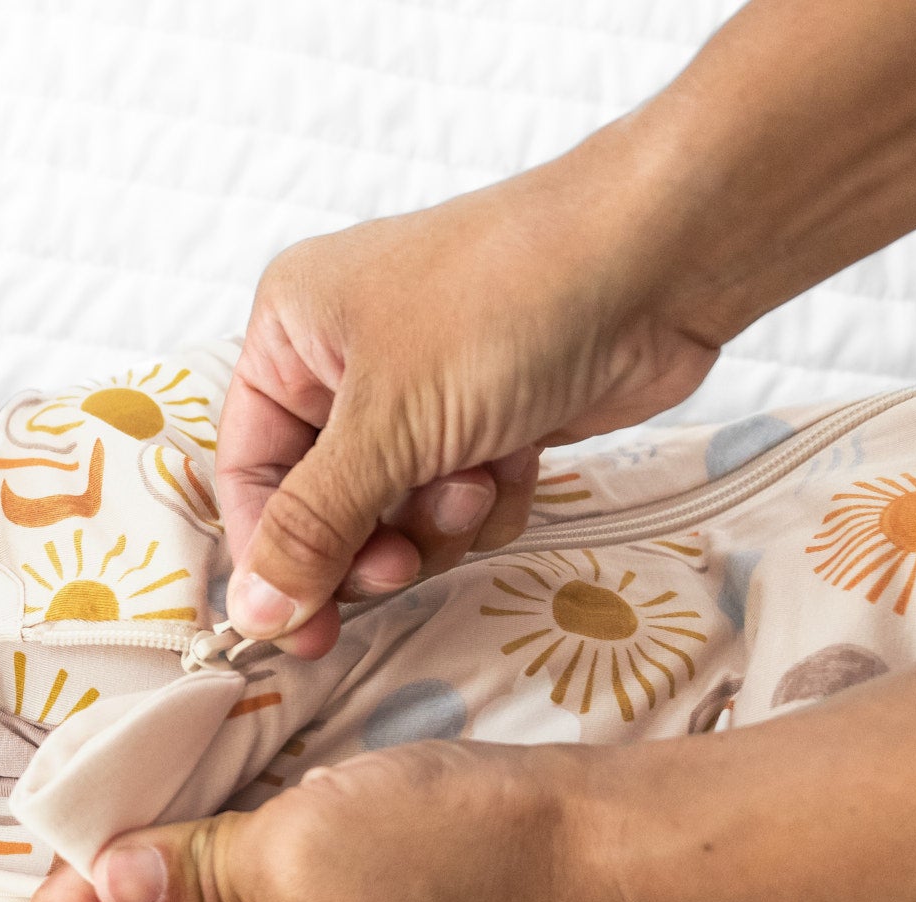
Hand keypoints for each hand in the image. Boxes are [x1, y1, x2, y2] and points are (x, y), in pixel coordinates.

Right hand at [219, 133, 720, 657]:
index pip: (250, 474)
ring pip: (393, 520)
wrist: (665, 258)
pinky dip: (489, 502)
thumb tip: (252, 615)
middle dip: (369, 541)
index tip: (300, 629)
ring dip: (437, 523)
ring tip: (478, 479)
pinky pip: (456, 509)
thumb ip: (312, 530)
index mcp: (292, 333)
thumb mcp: (386, 424)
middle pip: (321, 508)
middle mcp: (345, 363)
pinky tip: (520, 458)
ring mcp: (420, 395)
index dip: (271, 557)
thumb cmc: (507, 304)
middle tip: (399, 564)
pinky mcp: (486, 424)